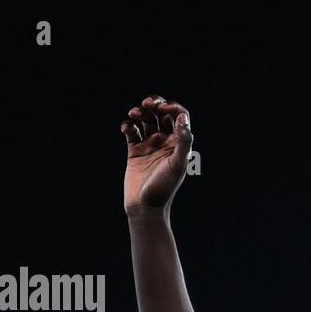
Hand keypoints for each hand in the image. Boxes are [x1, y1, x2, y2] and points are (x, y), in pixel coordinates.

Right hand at [121, 95, 192, 214]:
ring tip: (134, 113)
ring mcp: (150, 145)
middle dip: (155, 104)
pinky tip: (127, 128)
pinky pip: (132, 131)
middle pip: (162, 114)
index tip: (162, 108)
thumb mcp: (178, 164)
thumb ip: (183, 141)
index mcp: (179, 144)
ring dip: (140, 112)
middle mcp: (166, 142)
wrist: (145, 207)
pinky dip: (128, 125)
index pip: (180, 116)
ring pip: (146, 120)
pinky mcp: (135, 151)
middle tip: (147, 104)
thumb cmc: (164, 188)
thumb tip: (183, 118)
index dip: (172, 107)